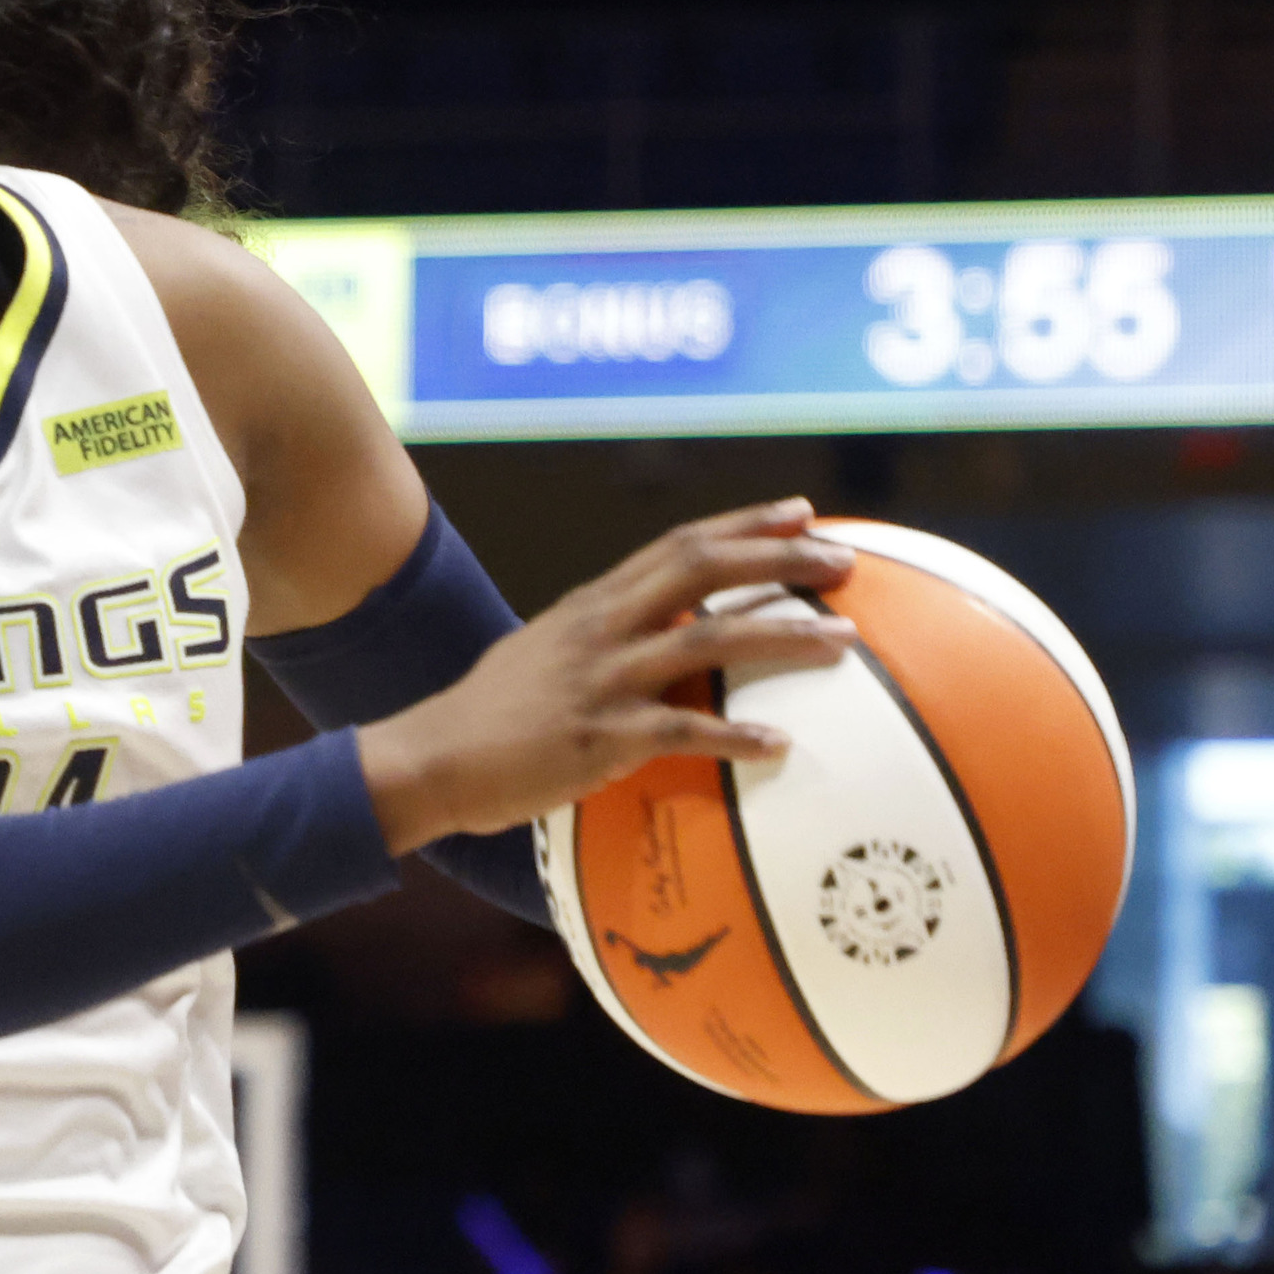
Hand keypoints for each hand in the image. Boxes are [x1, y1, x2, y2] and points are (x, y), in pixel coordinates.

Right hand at [357, 500, 859, 849]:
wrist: (430, 759)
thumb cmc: (490, 717)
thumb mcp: (546, 653)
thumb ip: (604, 639)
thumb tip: (664, 640)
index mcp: (593, 604)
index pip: (680, 544)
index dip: (746, 525)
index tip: (804, 514)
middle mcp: (601, 628)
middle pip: (701, 569)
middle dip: (779, 559)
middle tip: (842, 562)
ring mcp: (600, 680)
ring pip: (707, 641)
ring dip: (782, 636)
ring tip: (843, 641)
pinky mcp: (597, 738)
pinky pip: (681, 731)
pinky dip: (735, 736)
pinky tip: (779, 745)